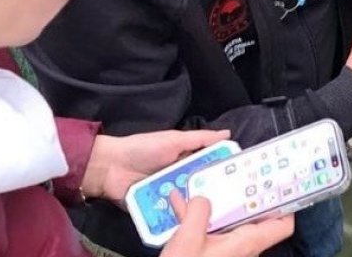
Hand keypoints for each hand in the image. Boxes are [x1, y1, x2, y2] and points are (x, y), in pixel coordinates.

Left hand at [81, 129, 231, 204]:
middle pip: (202, 187)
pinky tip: (189, 218)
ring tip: (210, 210)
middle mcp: (180, 178)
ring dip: (195, 204)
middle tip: (228, 199)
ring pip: (189, 202)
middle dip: (212, 192)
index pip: (209, 167)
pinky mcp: (159, 209)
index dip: (223, 171)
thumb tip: (227, 133)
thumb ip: (200, 138)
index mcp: (185, 160)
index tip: (240, 176)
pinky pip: (173, 215)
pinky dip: (179, 216)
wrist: (111, 168)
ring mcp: (170, 195)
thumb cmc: (142, 148)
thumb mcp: (174, 139)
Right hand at [163, 192, 293, 256]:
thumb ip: (199, 211)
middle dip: (243, 194)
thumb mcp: (188, 239)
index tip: (279, 183)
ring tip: (200, 183)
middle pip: (254, 216)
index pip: (282, 226)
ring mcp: (228, 251)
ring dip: (215, 203)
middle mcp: (242, 248)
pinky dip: (198, 217)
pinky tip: (180, 203)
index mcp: (246, 243)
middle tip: (239, 173)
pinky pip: (210, 230)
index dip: (285, 204)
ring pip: (228, 221)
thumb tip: (202, 198)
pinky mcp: (212, 253)